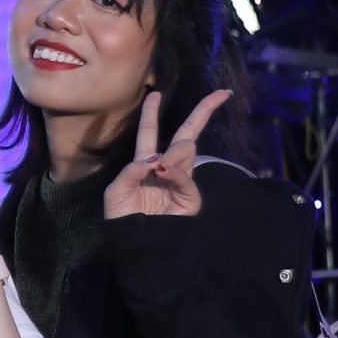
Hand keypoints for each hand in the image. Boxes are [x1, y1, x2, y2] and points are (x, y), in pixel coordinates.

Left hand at [104, 90, 233, 219]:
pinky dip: (174, 173)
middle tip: (221, 94)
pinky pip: (185, 177)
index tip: (156, 92)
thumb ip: (131, 171)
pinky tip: (162, 172)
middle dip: (203, 112)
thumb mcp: (116, 191)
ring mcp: (181, 180)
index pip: (151, 131)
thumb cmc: (123, 217)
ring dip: (173, 152)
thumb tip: (155, 159)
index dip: (152, 111)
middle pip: (186, 133)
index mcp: (145, 162)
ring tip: (158, 167)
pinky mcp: (190, 197)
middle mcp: (166, 167)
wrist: (135, 244)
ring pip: (187, 150)